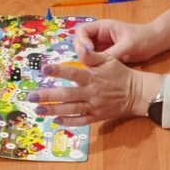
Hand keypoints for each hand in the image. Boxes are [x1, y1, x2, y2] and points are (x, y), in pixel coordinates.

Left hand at [26, 49, 161, 125]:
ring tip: (38, 110)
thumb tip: (81, 48)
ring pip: (71, 109)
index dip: (58, 71)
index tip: (44, 69)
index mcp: (93, 76)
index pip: (73, 72)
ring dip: (54, 110)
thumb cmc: (120, 74)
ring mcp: (94, 106)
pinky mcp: (97, 116)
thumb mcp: (109, 60)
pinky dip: (69, 122)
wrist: (137, 93)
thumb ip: (92, 56)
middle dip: (48, 96)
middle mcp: (92, 92)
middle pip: (67, 95)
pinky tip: (56, 121)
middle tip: (31, 97)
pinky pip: (82, 121)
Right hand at [74, 19, 161, 63]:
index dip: (81, 42)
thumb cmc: (143, 38)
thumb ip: (111, 53)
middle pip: (80, 43)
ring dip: (86, 62)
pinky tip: (97, 74)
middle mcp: (99, 36)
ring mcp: (102, 46)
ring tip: (91, 70)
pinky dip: (94, 67)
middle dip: (81, 53)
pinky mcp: (106, 56)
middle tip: (87, 64)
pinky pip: (95, 61)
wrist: (156, 42)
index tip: (88, 52)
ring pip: (86, 54)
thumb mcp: (127, 45)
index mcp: (102, 27)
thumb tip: (96, 64)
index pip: (82, 31)